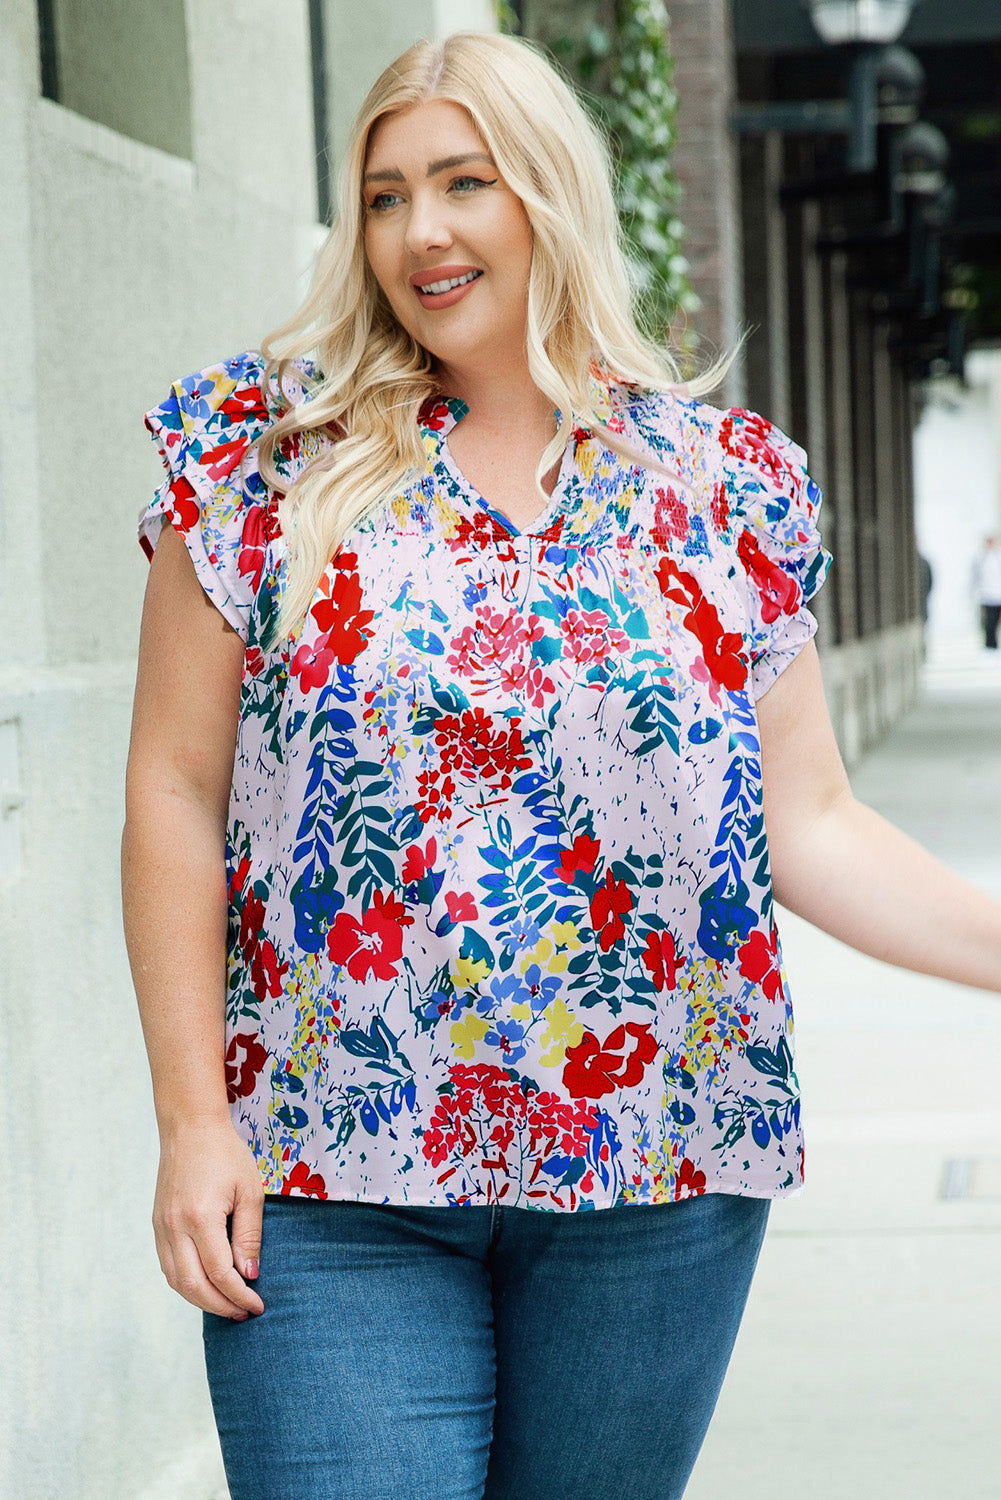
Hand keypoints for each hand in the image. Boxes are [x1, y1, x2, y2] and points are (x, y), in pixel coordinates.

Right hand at [152, 1119, 265, 1319]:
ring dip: (201, 1300)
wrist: (190, 1128)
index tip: (257, 1305)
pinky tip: (205, 1287)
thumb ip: (249, 1236)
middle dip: (220, 1305)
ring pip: (176, 1281)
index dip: (239, 1294)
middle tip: (243, 1312)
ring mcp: (161, 1227)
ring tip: (227, 1305)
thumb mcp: (249, 1190)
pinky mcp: (157, 1225)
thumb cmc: (225, 1154)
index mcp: (200, 1217)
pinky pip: (168, 1266)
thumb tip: (249, 1275)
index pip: (220, 1272)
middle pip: (194, 1285)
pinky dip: (186, 1284)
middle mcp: (174, 1226)